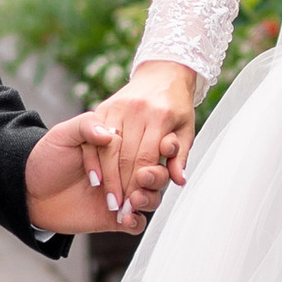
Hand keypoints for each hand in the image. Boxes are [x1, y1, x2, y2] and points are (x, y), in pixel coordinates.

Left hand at [26, 99, 181, 234]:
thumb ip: (86, 126)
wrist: (27, 189)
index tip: (166, 146)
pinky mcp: (114, 219)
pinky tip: (126, 217)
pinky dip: (136, 221)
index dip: (159, 147)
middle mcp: (123, 171)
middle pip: (154, 174)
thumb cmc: (46, 157)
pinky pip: (136, 223)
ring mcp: (121, 195)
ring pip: (151, 198)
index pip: (146, 147)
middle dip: (155, 176)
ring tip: (135, 198)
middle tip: (143, 178)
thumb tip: (111, 133)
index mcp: (118, 148)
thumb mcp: (63, 134)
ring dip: (150, 198)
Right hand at [71, 63, 198, 219]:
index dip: (139, 185)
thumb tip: (179, 181)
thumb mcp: (186, 129)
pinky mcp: (103, 106)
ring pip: (108, 149)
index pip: (146, 159)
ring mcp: (118, 107)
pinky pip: (94, 137)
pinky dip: (95, 160)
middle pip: (125, 156)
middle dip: (122, 187)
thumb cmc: (177, 105)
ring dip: (107, 177)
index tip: (134, 206)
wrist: (163, 71)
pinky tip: (96, 178)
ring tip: (109, 199)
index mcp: (160, 117)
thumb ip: (181, 156)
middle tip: (119, 209)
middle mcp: (137, 110)